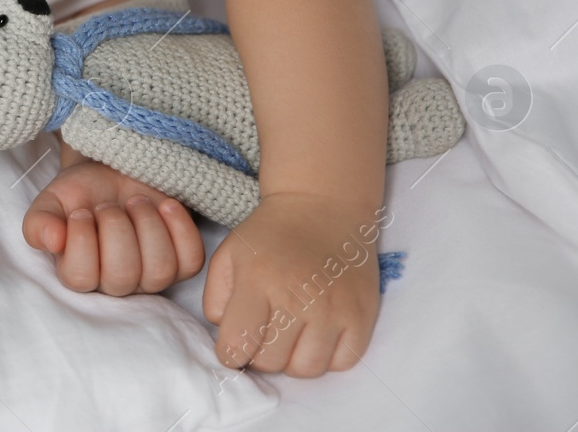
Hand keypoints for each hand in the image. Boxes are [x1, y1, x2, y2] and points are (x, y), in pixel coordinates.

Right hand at [23, 149, 203, 294]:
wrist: (114, 173)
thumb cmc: (82, 193)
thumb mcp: (51, 201)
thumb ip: (39, 222)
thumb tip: (52, 240)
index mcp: (80, 274)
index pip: (80, 278)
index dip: (81, 241)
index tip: (81, 211)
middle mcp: (116, 283)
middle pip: (122, 276)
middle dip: (116, 229)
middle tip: (108, 204)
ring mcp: (151, 276)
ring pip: (158, 270)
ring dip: (148, 226)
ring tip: (136, 202)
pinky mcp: (182, 262)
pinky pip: (191, 259)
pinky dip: (180, 228)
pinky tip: (165, 205)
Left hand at [203, 192, 382, 377]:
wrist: (323, 207)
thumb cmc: (270, 233)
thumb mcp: (229, 254)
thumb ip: (216, 298)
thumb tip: (227, 338)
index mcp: (258, 281)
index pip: (237, 346)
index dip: (230, 352)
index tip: (234, 343)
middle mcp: (297, 299)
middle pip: (270, 363)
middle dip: (260, 354)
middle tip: (264, 332)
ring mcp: (333, 310)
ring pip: (306, 370)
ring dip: (293, 359)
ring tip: (290, 334)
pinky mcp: (362, 316)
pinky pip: (341, 363)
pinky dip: (327, 356)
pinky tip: (318, 332)